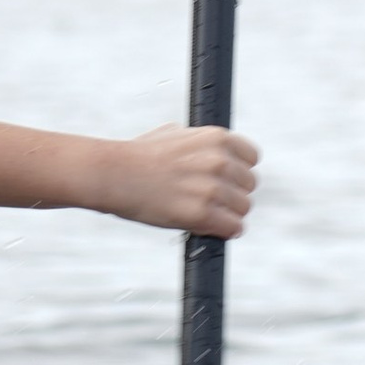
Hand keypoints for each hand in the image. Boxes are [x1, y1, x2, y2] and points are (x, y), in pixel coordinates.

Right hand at [92, 123, 260, 235]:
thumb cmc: (138, 154)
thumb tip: (215, 152)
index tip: (227, 180)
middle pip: (249, 185)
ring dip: (228, 214)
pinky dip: (225, 231)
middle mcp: (219, 161)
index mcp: (215, 137)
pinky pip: (233, 227)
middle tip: (213, 201)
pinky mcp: (202, 214)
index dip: (238, 170)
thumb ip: (200, 142)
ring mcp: (211, 188)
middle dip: (233, 194)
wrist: (113, 174)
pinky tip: (212, 229)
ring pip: (243, 208)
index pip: (251, 157)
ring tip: (208, 215)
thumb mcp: (174, 133)